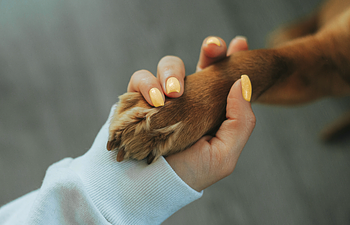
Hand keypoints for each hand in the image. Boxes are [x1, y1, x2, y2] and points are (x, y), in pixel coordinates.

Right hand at [127, 36, 254, 190]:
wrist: (148, 188)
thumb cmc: (187, 173)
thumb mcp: (223, 155)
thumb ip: (240, 121)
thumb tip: (242, 82)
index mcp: (209, 108)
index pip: (222, 78)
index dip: (231, 58)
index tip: (240, 43)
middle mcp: (187, 99)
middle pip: (199, 62)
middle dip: (209, 50)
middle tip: (213, 47)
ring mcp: (162, 97)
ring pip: (168, 65)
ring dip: (171, 71)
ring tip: (172, 93)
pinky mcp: (137, 99)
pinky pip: (140, 78)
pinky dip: (146, 84)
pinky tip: (154, 100)